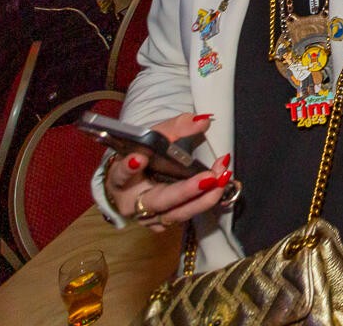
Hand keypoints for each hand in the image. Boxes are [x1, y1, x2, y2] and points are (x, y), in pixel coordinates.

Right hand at [102, 112, 229, 232]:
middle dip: (187, 190)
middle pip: (160, 201)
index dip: (129, 169)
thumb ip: (176, 128)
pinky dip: (207, 200)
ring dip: (204, 196)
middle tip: (209, 178)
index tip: (138, 158)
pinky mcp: (166, 222)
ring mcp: (150, 217)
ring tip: (222, 178)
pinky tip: (222, 186)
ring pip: (178, 213)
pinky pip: (188, 214)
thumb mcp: (153, 138)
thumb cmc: (142, 156)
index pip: (122, 176)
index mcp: (120, 181)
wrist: (135, 179)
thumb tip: (202, 121)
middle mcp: (133, 204)